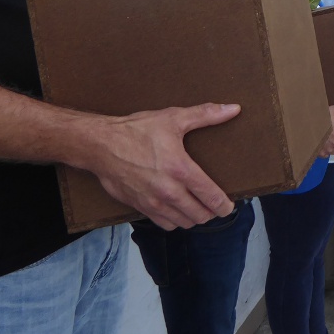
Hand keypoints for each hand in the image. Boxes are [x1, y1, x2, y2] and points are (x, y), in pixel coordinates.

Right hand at [90, 103, 239, 229]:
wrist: (101, 145)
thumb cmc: (136, 131)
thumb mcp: (173, 118)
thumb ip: (205, 115)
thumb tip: (233, 109)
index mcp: (181, 170)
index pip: (211, 197)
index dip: (224, 205)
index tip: (230, 206)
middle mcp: (169, 191)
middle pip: (200, 215)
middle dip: (211, 212)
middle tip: (214, 205)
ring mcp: (153, 203)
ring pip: (183, 223)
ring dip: (193, 218)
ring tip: (197, 207)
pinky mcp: (140, 207)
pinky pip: (164, 224)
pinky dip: (174, 220)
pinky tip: (176, 210)